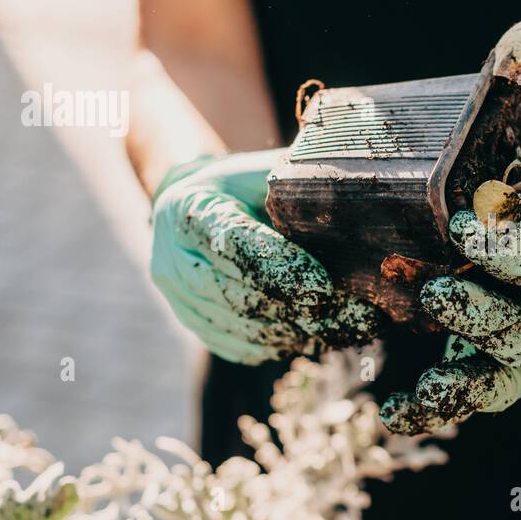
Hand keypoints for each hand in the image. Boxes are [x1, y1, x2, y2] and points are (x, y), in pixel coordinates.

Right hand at [149, 150, 380, 363]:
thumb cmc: (241, 186)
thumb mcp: (262, 174)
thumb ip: (292, 192)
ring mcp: (178, 297)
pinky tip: (316, 339)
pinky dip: (278, 346)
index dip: (280, 267)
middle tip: (347, 314)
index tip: (326, 284)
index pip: (234, 244)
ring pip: (239, 325)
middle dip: (295, 307)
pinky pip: (236, 345)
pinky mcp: (193, 322)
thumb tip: (348, 209)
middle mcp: (172, 258)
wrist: (196, 204)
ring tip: (342, 329)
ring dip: (293, 332)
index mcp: (188, 210)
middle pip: (235, 293)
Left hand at [379, 207, 520, 433]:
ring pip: (498, 373)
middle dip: (477, 312)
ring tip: (425, 387)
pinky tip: (394, 412)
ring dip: (458, 382)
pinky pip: (472, 395)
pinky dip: (432, 409)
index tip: (461, 227)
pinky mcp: (507, 376)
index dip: (511, 254)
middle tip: (435, 291)